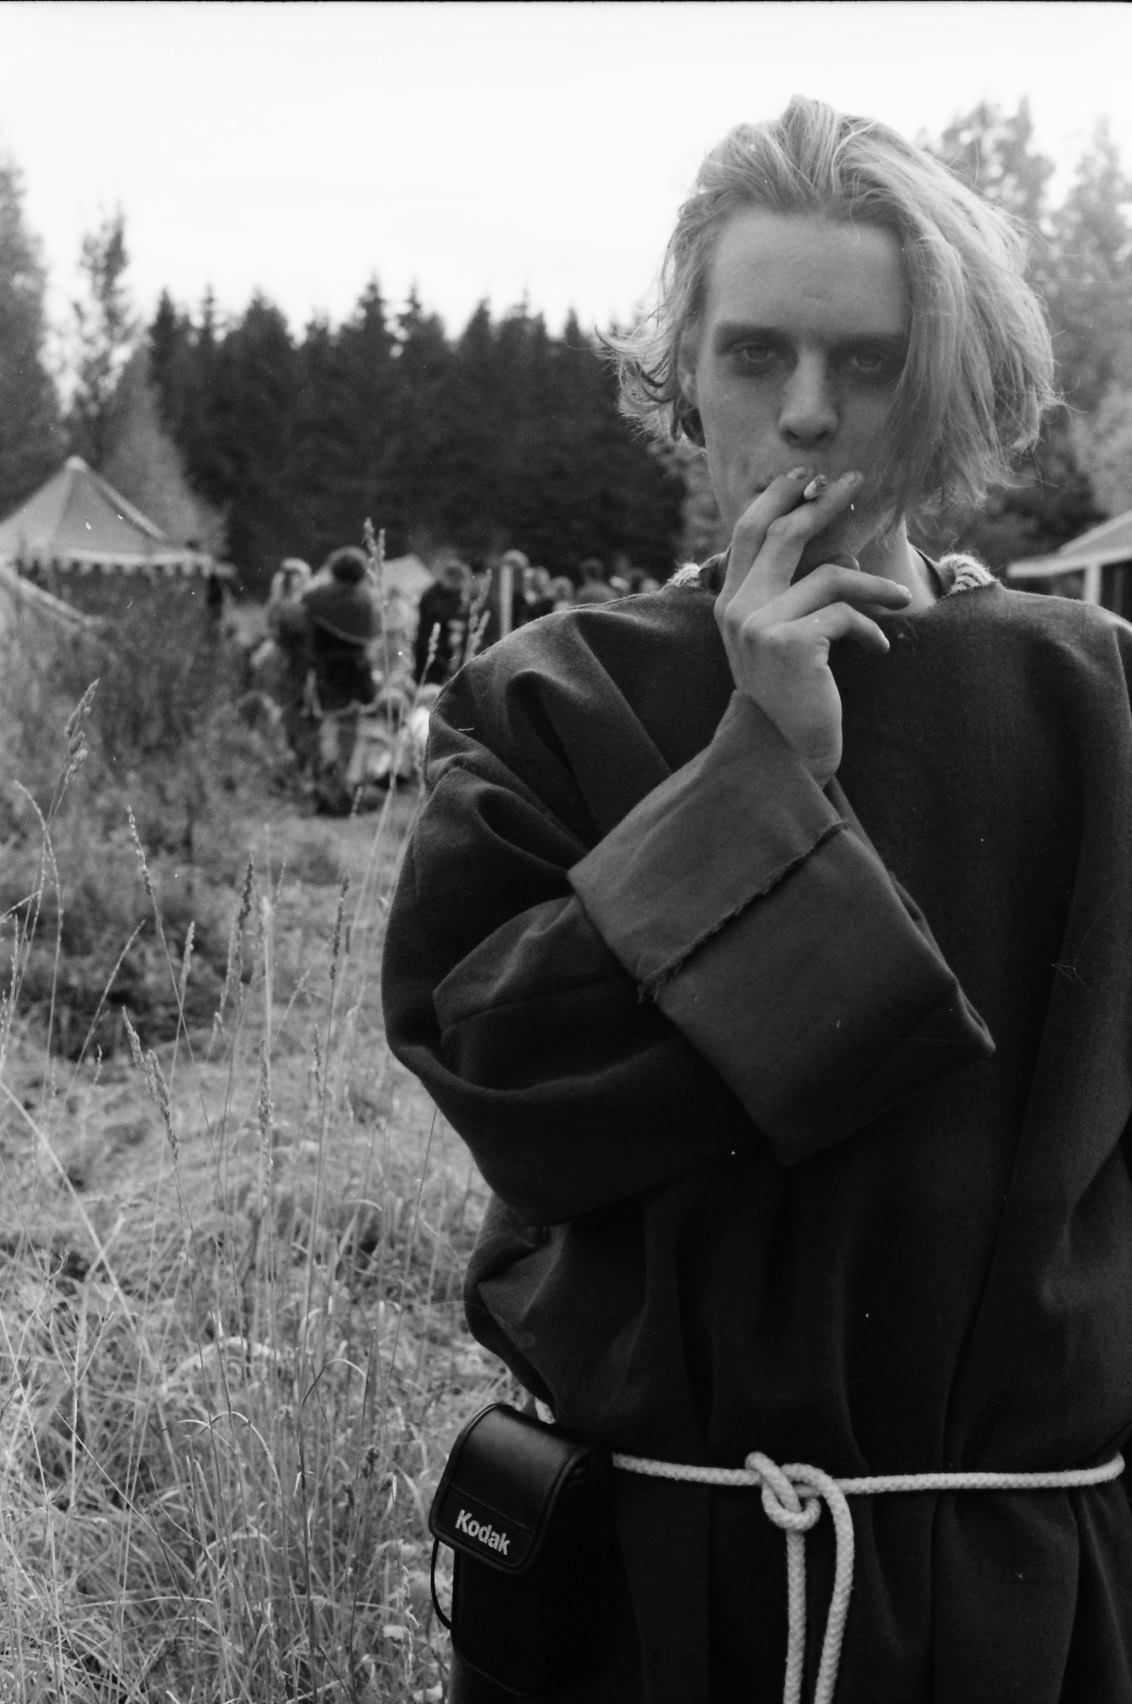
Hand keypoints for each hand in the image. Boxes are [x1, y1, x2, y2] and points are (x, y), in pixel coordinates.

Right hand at [714, 468, 911, 782]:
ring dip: (872, 585)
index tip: (809, 477)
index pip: (748, 531)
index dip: (779, 497)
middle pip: (783, 533)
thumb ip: (793, 596)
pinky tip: (879, 650)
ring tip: (899, 600)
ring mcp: (758, 624)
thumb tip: (841, 554)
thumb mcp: (783, 639)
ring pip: (828, 575)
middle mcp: (736, 608)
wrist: (784, 754)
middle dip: (823, 502)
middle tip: (856, 480)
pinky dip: (871, 629)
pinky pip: (844, 614)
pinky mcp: (789, 643)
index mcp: (729, 602)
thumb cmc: (792, 697)